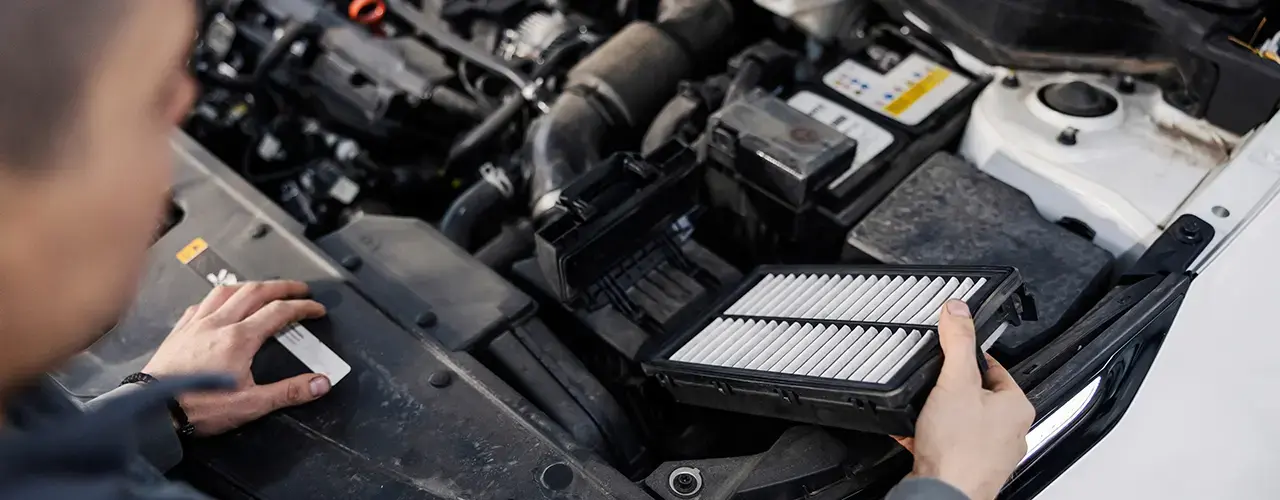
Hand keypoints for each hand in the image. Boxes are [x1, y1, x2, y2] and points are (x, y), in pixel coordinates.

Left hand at [143, 280, 331, 435]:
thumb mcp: (252, 404)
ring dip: (250, 285)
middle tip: (298, 289)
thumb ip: (289, 392)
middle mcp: (218, 324)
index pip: (280, 311)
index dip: (303, 307)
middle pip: (255, 291)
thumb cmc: (198, 407)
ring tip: (262, 288)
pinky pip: (201, 303)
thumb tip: (320, 383)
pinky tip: (220, 303)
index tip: (315, 309)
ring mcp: (197, 324)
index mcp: (240, 338)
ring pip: (227, 290)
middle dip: (282, 286)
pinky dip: (218, 297)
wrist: (153, 411)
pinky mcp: (180, 330)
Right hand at [892, 300, 1034, 499]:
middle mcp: (1010, 432)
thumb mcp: (955, 382)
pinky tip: (914, 431)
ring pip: (962, 420)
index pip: (995, 367)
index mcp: (1017, 408)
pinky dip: (930, 435)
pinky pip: (947, 443)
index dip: (969, 356)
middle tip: (933, 383)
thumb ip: (957, 342)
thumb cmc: (960, 449)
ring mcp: (989, 453)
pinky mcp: (967, 468)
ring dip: (939, 413)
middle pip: (977, 394)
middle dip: (951, 388)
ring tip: (924, 409)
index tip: (951, 352)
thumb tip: (958, 310)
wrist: (943, 493)